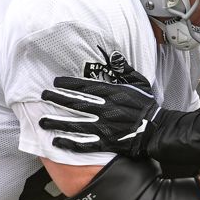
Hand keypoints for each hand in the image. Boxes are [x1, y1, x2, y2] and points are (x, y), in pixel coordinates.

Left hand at [39, 71, 165, 156]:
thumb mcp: (139, 82)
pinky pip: (84, 143)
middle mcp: (104, 109)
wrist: (157, 129)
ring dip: (57, 123)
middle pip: (75, 103)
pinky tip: (56, 142)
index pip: (85, 87)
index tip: (55, 82)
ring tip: (42, 122)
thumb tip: (113, 55)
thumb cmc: (147, 105)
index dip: (68, 84)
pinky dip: (69, 143)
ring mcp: (104, 127)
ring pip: (75, 124)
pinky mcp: (106, 142)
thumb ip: (124, 69)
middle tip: (43, 96)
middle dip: (57, 99)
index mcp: (111, 93)